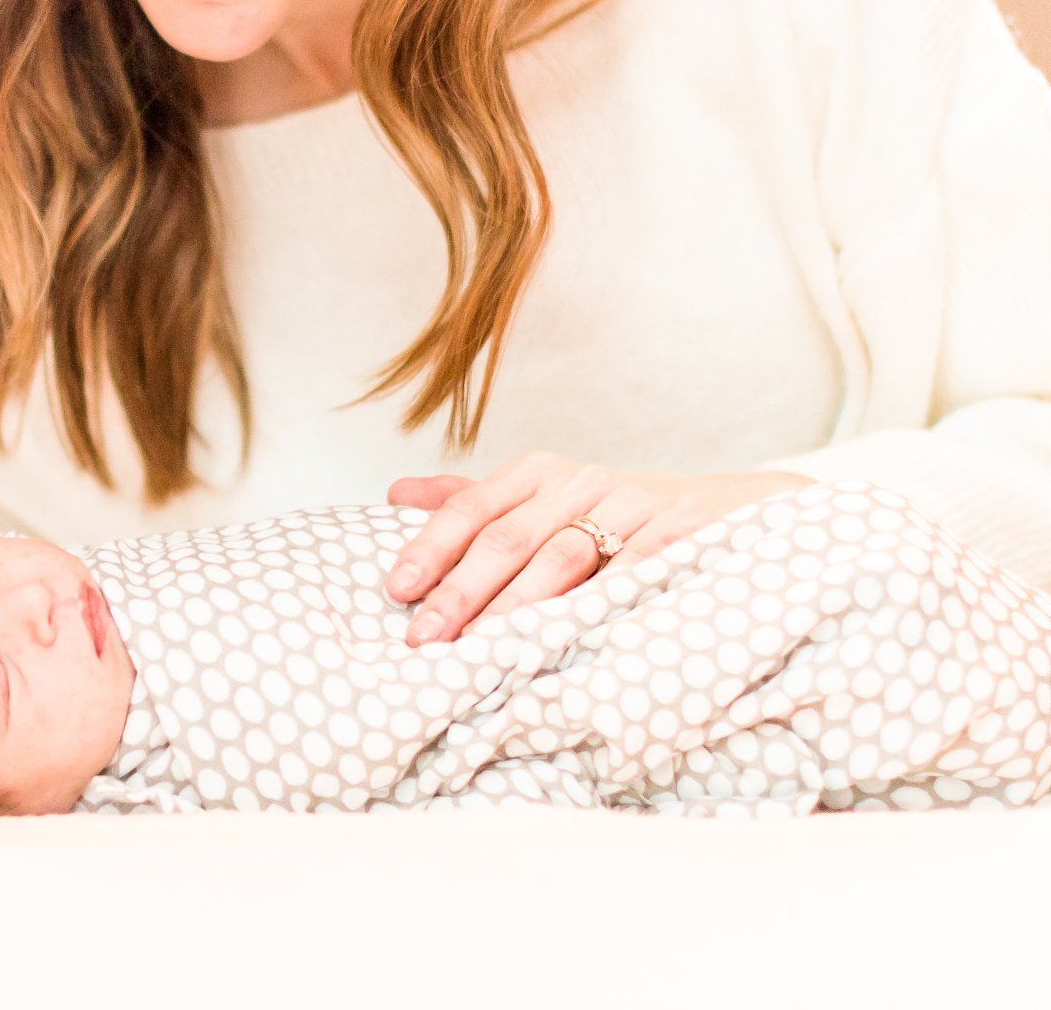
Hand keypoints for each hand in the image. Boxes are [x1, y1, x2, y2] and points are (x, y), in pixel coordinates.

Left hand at [381, 452, 816, 645]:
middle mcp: (582, 482)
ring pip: (564, 559)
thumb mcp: (545, 498)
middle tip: (424, 637)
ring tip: (482, 650)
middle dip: (463, 592)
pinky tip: (567, 641)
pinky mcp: (682, 531)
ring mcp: (634, 504)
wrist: (728, 508)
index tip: (398, 589)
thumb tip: (396, 495)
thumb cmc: (615, 515)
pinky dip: (600, 605)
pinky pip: (632, 573)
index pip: (473, 508)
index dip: (432, 547)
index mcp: (541, 474)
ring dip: (518, 608)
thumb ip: (473, 500)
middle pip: (509, 538)